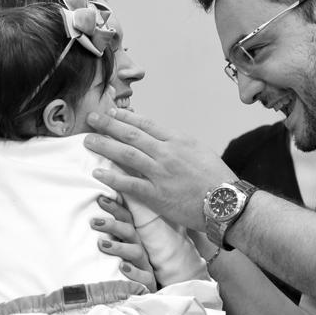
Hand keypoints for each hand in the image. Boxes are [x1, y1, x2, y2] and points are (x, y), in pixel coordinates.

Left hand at [85, 109, 235, 230]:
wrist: (227, 203)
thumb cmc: (217, 179)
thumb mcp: (200, 152)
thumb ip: (179, 146)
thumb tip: (161, 141)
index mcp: (179, 140)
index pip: (147, 123)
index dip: (126, 116)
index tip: (112, 111)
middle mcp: (168, 153)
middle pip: (132, 135)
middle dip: (109, 125)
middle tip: (92, 118)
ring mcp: (161, 174)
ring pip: (126, 154)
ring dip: (105, 146)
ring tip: (88, 140)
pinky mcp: (157, 195)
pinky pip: (130, 184)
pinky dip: (112, 178)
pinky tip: (98, 173)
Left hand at [93, 196, 156, 292]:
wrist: (144, 293)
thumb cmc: (125, 268)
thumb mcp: (116, 251)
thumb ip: (105, 237)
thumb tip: (86, 220)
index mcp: (131, 239)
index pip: (125, 219)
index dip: (115, 208)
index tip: (100, 199)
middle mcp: (139, 249)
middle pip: (130, 232)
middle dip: (113, 225)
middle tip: (94, 222)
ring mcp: (144, 265)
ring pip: (136, 252)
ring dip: (119, 247)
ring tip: (102, 245)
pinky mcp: (147, 282)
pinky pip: (143, 276)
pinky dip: (133, 272)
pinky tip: (122, 268)